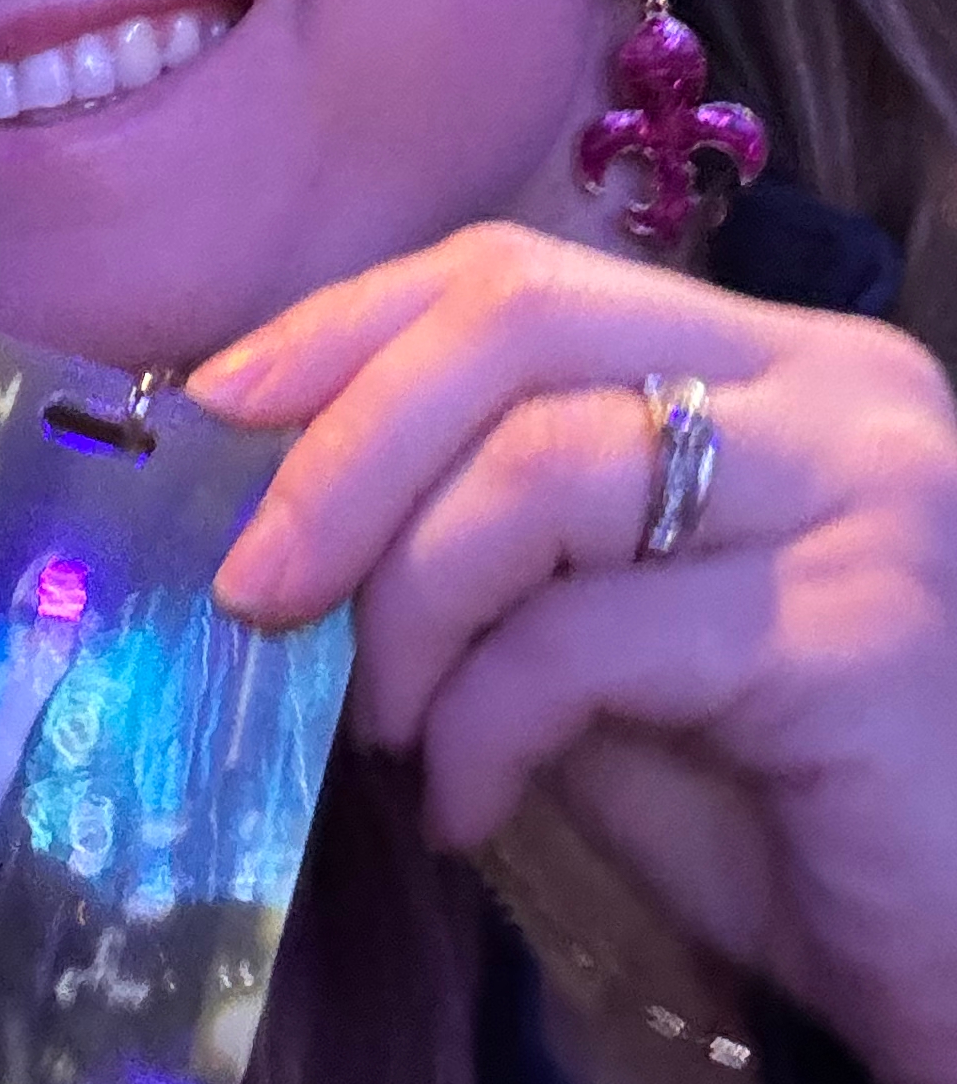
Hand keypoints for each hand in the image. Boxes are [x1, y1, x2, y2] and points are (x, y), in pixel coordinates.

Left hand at [193, 222, 956, 1083]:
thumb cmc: (791, 808)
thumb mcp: (604, 641)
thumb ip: (487, 547)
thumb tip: (274, 504)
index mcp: (771, 359)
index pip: (519, 273)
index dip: (346, 328)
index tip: (215, 409)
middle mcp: (835, 387)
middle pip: (517, 323)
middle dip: (344, 447)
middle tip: (252, 584)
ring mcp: (865, 491)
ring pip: (541, 468)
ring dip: (407, 604)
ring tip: (386, 725)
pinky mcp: (866, 631)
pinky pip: (587, 640)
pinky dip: (480, 728)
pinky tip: (467, 810)